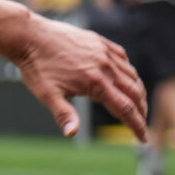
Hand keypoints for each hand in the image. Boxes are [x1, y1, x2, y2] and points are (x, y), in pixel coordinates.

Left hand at [17, 14, 147, 140]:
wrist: (31, 37)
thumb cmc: (37, 67)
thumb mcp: (48, 95)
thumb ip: (64, 114)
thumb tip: (72, 134)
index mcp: (95, 82)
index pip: (124, 108)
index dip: (136, 125)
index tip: (143, 138)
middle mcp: (105, 66)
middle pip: (134, 92)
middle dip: (141, 111)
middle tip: (142, 124)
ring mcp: (104, 52)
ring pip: (131, 75)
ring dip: (138, 92)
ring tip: (138, 105)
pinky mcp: (100, 42)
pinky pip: (123, 58)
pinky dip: (129, 72)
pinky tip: (127, 79)